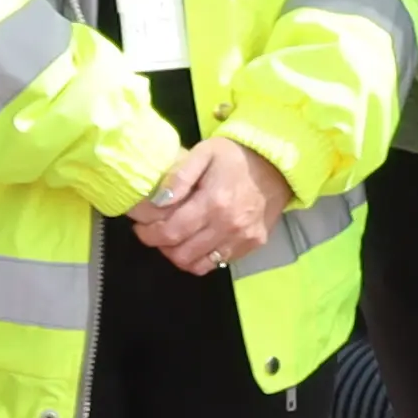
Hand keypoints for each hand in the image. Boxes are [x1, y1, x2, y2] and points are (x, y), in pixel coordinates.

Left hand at [127, 135, 293, 276]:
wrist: (277, 164)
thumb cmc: (235, 156)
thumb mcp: (204, 153)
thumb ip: (179, 176)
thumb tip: (158, 202)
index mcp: (214, 201)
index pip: (171, 232)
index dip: (148, 234)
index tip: (140, 228)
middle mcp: (229, 225)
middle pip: (181, 254)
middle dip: (161, 246)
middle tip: (155, 233)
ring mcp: (242, 238)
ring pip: (198, 264)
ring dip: (179, 255)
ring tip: (174, 240)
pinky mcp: (252, 245)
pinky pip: (218, 264)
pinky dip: (201, 258)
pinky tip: (197, 241)